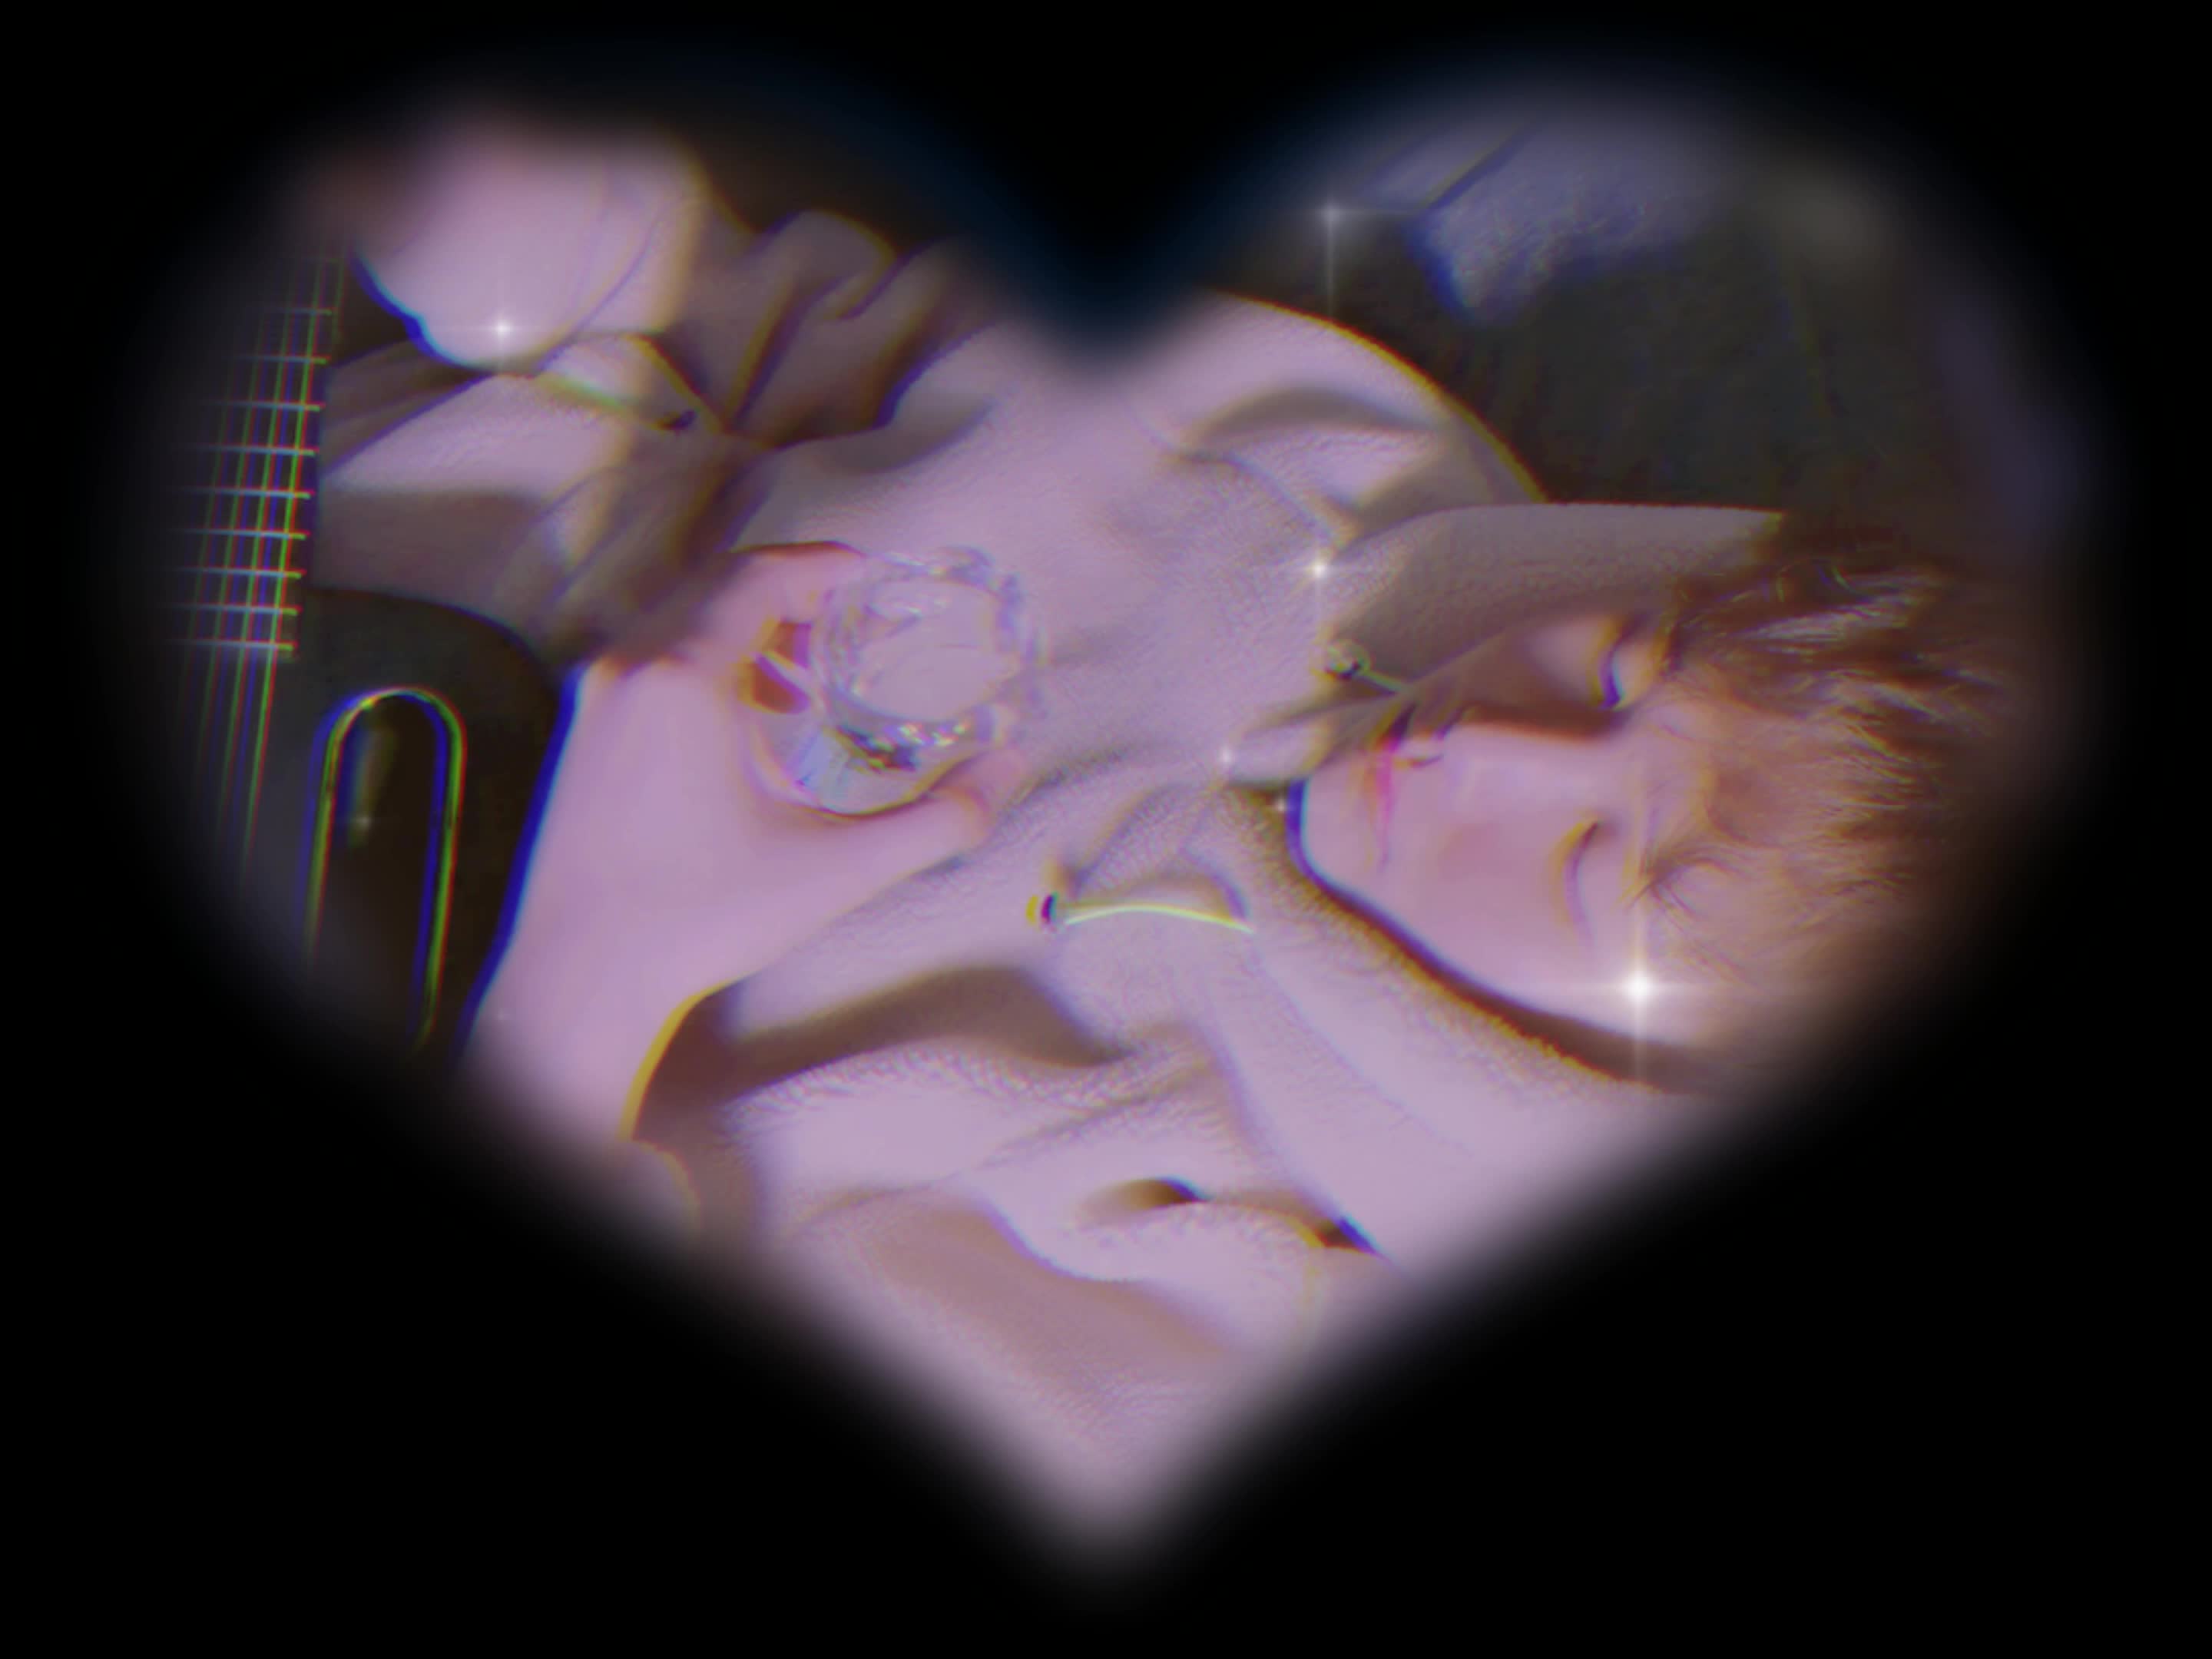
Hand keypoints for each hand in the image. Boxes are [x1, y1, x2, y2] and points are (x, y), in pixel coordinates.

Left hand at [501, 542, 1032, 1018]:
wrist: (580, 974)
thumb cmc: (704, 916)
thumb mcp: (837, 869)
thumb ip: (938, 819)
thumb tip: (1010, 766)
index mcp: (682, 675)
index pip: (755, 576)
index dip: (819, 565)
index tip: (870, 576)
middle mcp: (628, 667)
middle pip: (714, 586)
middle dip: (788, 595)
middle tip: (849, 626)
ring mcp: (593, 697)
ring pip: (677, 622)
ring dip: (746, 631)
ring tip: (805, 685)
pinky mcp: (581, 733)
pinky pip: (649, 661)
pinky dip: (704, 663)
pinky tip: (746, 729)